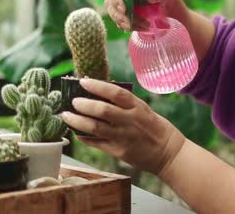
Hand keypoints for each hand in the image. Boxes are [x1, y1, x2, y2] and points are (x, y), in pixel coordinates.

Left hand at [61, 78, 185, 174]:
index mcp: (138, 107)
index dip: (98, 86)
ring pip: (95, 127)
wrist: (168, 153)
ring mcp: (123, 137)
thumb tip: (101, 93)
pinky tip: (77, 132)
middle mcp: (130, 121)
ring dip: (77, 121)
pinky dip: (84, 137)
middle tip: (73, 101)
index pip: (116, 93)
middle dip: (84, 104)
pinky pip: (97, 143)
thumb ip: (126, 103)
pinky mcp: (119, 151)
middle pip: (102, 110)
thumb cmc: (155, 128)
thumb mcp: (144, 110)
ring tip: (67, 116)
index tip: (83, 81)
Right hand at [105, 0, 186, 31]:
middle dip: (119, 16)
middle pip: (111, 3)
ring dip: (126, 23)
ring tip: (145, 26)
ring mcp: (120, 3)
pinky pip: (120, 22)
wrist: (165, 3)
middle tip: (130, 25)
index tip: (123, 9)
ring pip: (115, 14)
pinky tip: (142, 28)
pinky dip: (130, 27)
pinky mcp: (123, 14)